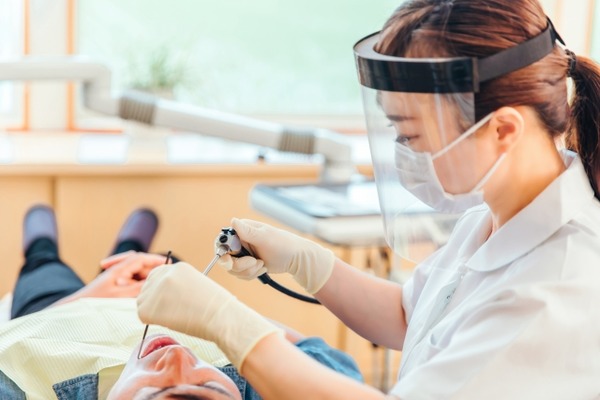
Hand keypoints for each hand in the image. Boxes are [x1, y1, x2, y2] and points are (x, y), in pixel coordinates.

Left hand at [53, 252, 167, 305]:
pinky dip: (138, 285)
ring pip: (136, 274)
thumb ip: (138, 288)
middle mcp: (118, 271)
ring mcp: (115, 278)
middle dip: (151, 270)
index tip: (169, 263)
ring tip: (152, 288)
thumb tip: (154, 283)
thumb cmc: (95, 302)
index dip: (156, 260)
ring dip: (144, 279)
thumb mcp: (120, 296)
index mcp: (119, 269)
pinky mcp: (114, 286)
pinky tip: (140, 295)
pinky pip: (131, 282)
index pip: (141, 258)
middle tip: (163, 278)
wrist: (74, 309)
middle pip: (140, 264)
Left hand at [137, 262, 282, 368]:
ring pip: (143, 301)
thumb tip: (167, 296)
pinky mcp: (148, 307)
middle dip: (154, 298)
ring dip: (153, 310)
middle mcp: (165, 274)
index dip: (161, 289)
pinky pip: (142, 315)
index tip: (168, 299)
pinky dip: (152, 321)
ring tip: (174, 316)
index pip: (158, 275)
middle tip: (170, 311)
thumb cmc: (216, 306)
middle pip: (147, 286)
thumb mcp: (198, 284)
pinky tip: (170, 321)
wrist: (220, 317)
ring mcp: (155, 289)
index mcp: (178, 267)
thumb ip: (180, 284)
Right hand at [217, 218, 334, 293]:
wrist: (296, 258)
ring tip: (262, 264)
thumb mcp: (264, 238)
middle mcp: (239, 242)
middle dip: (240, 266)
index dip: (223, 253)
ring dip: (248, 271)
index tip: (230, 261)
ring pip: (233, 270)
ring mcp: (243, 254)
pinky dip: (252, 274)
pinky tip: (263, 267)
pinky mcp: (247, 265)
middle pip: (225, 260)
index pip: (221, 242)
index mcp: (241, 231)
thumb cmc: (283, 245)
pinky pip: (241, 275)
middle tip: (255, 263)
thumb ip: (247, 231)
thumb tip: (232, 220)